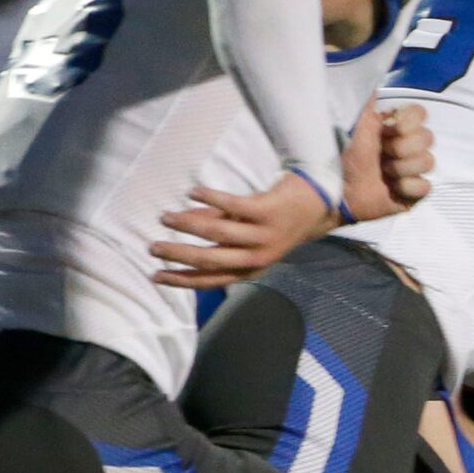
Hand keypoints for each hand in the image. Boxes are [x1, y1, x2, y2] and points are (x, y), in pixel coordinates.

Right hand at [149, 171, 336, 288]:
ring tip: (165, 218)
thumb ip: (216, 227)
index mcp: (251, 268)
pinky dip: (209, 199)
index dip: (182, 279)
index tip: (156, 276)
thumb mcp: (247, 231)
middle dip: (178, 255)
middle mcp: (258, 257)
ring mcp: (265, 235)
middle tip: (153, 247)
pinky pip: (231, 206)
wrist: (320, 203)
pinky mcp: (268, 212)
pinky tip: (192, 193)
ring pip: (217, 234)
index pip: (211, 279)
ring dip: (187, 225)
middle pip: (210, 260)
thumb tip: (182, 222)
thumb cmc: (278, 218)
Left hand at [342, 105, 432, 224]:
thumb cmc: (345, 159)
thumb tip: (375, 82)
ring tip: (383, 175)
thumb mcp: (356, 127)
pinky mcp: (416, 191)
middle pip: (428, 138)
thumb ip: (370, 106)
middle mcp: (408, 146)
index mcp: (395, 128)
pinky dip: (406, 188)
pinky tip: (392, 189)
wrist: (341, 192)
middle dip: (401, 149)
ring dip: (401, 169)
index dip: (408, 123)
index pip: (420, 113)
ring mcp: (414, 169)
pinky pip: (425, 186)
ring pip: (428, 162)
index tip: (389, 130)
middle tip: (382, 156)